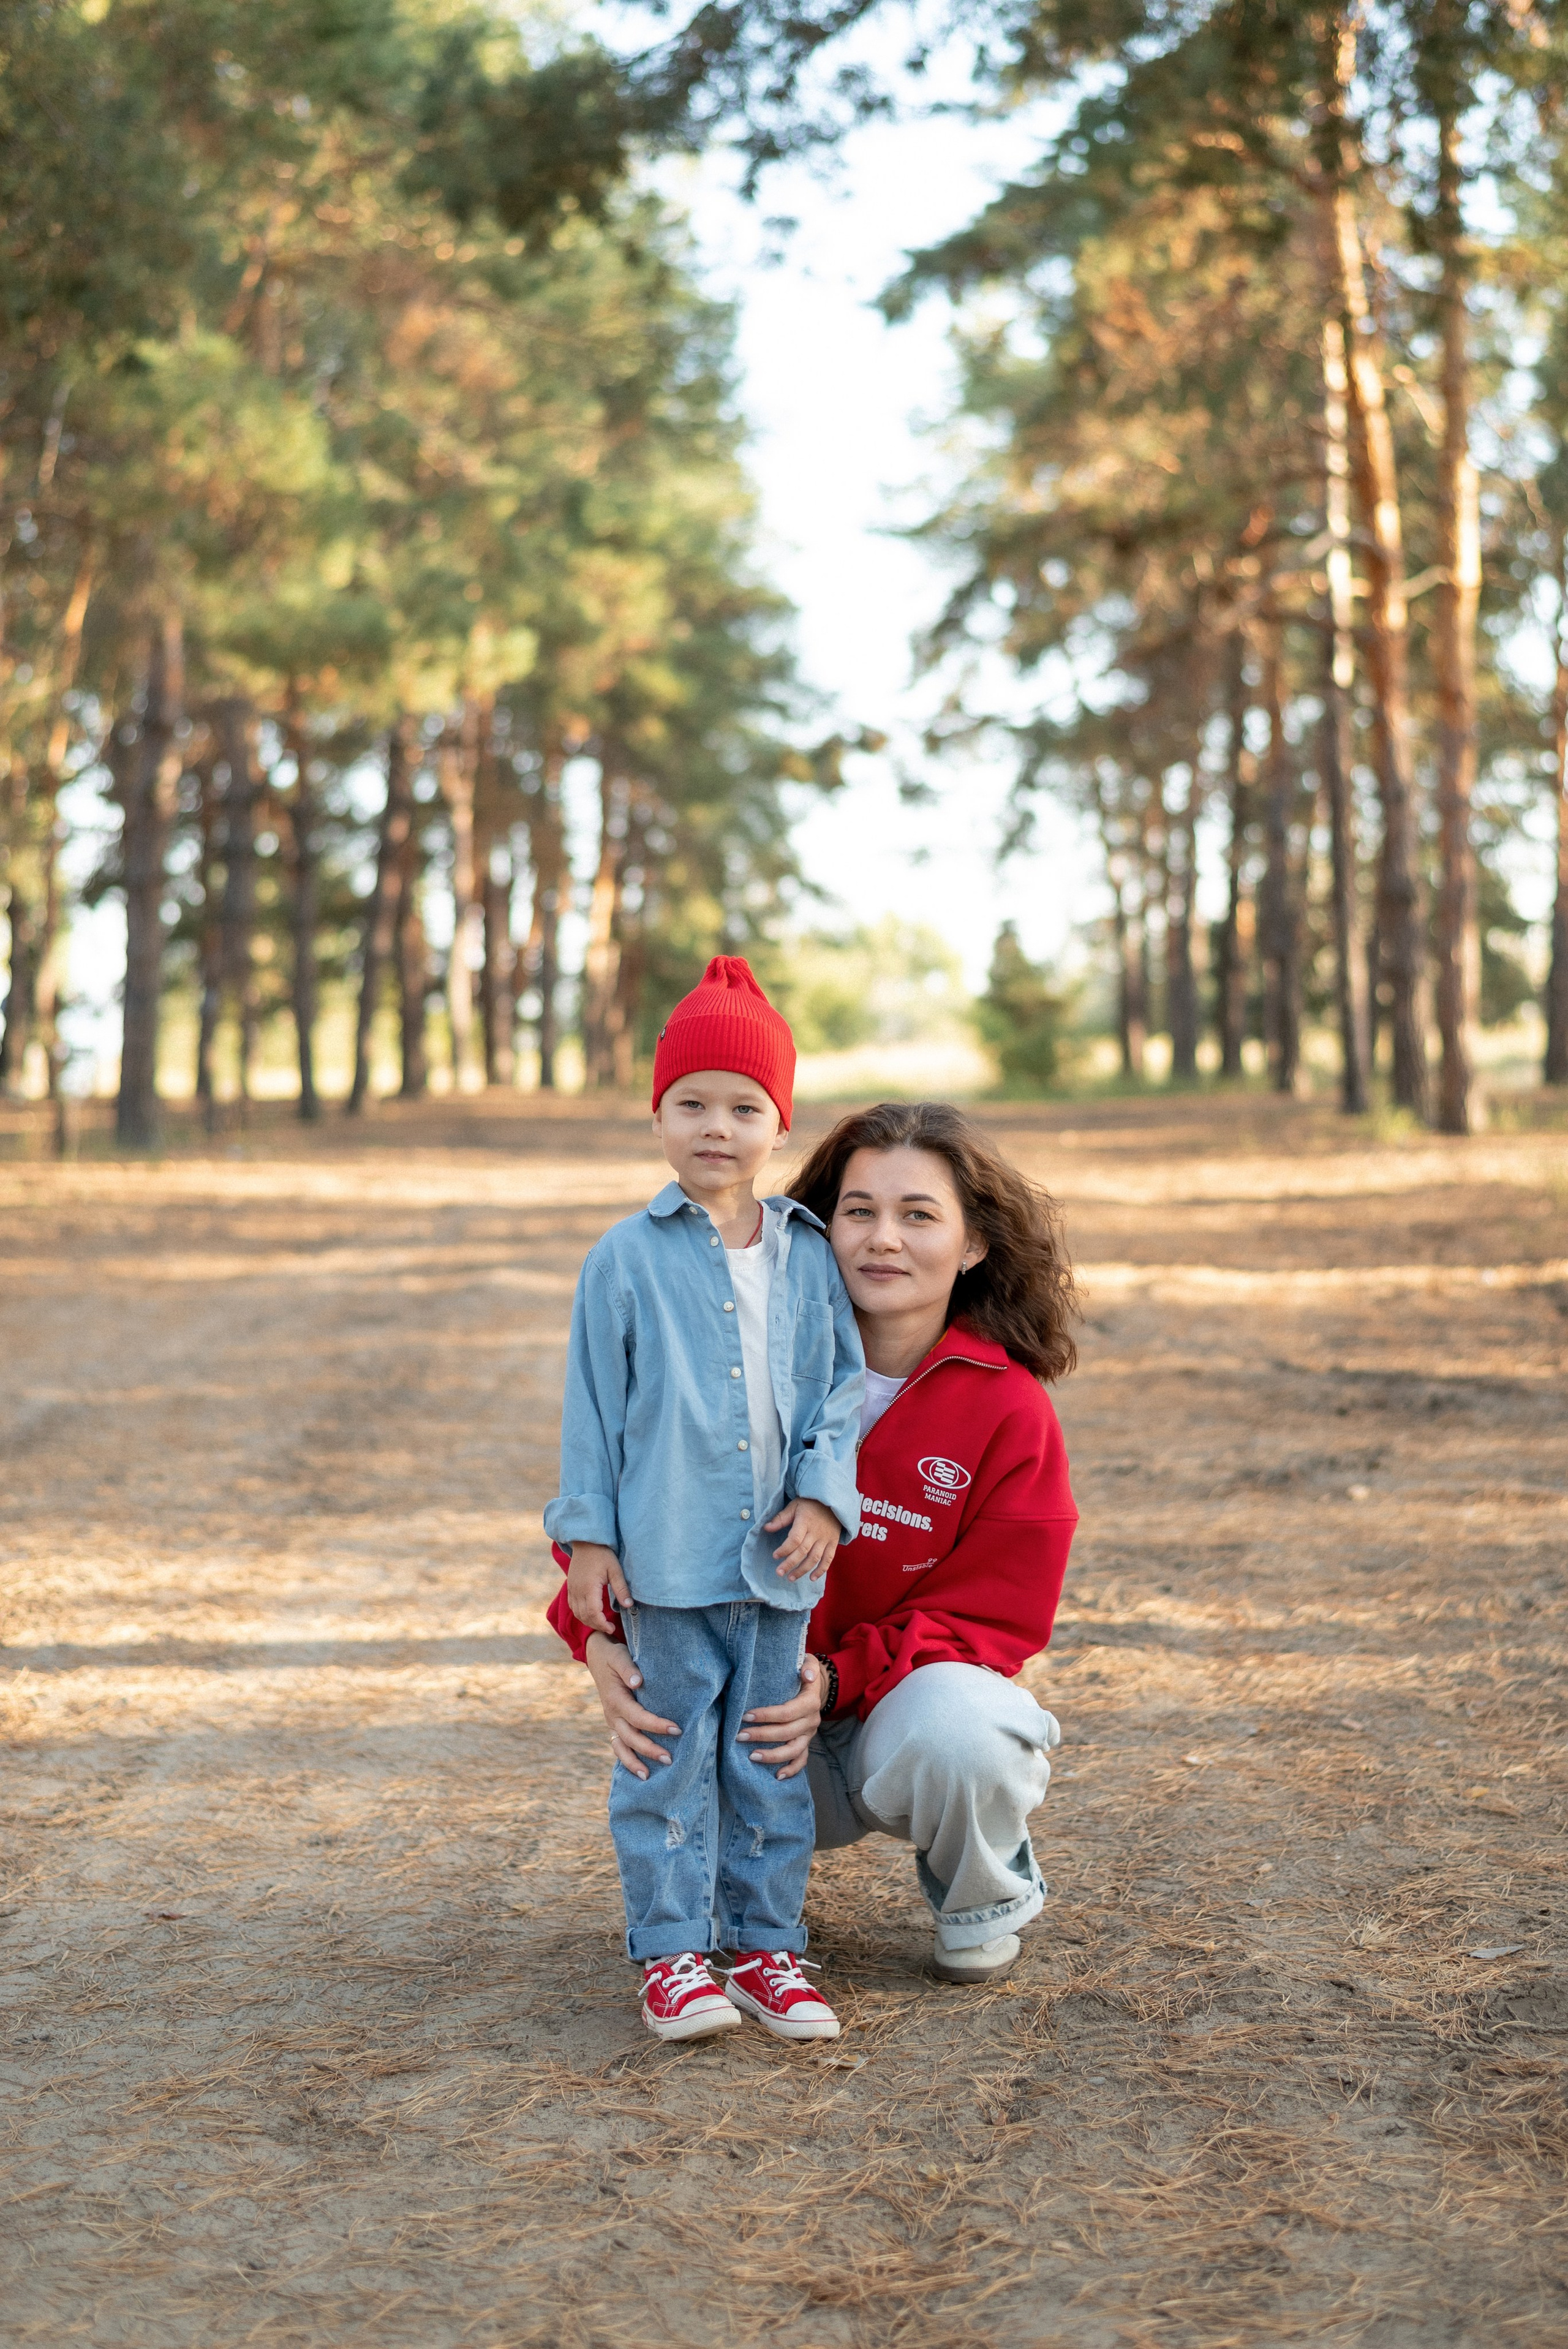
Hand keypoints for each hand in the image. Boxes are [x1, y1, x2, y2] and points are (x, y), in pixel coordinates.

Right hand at [566, 1541, 630, 1635]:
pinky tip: (590, 1613)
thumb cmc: (602, 1554)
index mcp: (589, 1588)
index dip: (602, 1624)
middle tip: (609, 1628)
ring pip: (577, 1613)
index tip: (612, 1628)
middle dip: (596, 1625)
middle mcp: (577, 1591)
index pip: (593, 1613)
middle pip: (584, 1616)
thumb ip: (621, 1589)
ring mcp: (572, 1589)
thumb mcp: (615, 1570)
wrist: (586, 1541)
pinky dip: (580, 1614)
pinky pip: (572, 1606)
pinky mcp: (570, 1586)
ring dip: (588, 1621)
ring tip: (601, 1623)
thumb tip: (629, 1605)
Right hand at [585, 1632, 681, 1779]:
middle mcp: (612, 1714)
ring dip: (634, 1762)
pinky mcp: (614, 1724)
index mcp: (616, 1700)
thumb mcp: (619, 1656)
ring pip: (621, 1747)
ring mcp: (611, 1721)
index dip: (657, 1725)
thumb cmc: (613, 1655)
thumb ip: (627, 1668)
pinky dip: (626, 1759)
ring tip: (648, 1777)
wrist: (597, 1656)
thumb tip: (637, 1681)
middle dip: (650, 1750)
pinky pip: (618, 1745)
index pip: (638, 1718)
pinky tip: (639, 1770)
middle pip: (631, 1738)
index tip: (677, 1729)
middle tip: (670, 1759)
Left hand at [737, 1654, 824, 1779]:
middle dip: (762, 1735)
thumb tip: (806, 1675)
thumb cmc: (804, 1672)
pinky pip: (801, 1760)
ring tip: (752, 1756)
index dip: (766, 1715)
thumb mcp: (808, 1661)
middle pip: (786, 1733)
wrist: (818, 1686)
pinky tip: (776, 1775)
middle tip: (739, 1735)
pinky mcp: (807, 1743)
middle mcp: (811, 1721)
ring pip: (793, 1750)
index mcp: (810, 1702)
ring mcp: (809, 1735)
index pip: (787, 1712)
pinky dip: (791, 1769)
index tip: (746, 1715)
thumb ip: (807, 1666)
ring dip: (773, 1755)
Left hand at [764, 1497, 840, 1583]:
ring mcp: (826, 1538)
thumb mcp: (795, 1506)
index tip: (775, 1556)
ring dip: (802, 1570)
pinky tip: (812, 1578)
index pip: (794, 1539)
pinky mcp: (833, 1542)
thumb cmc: (811, 1503)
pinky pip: (828, 1559)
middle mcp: (816, 1532)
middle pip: (803, 1551)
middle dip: (790, 1563)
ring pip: (814, 1558)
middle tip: (779, 1573)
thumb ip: (781, 1518)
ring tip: (791, 1578)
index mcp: (805, 1521)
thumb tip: (766, 1528)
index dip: (784, 1549)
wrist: (833, 1501)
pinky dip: (821, 1570)